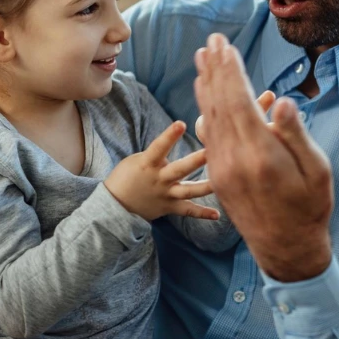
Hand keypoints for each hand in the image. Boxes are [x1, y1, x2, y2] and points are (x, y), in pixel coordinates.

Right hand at [104, 121, 219, 221]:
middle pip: (180, 170)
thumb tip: (176, 144)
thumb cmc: (127, 176)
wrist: (115, 205)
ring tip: (222, 182)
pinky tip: (217, 215)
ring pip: (188, 191)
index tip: (181, 123)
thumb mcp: (137, 160)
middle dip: (196, 161)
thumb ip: (157, 154)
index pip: (158, 147)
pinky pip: (187, 211)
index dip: (169, 136)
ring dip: (206, 187)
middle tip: (212, 152)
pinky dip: (202, 213)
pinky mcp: (169, 207)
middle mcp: (159, 180)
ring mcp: (165, 195)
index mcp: (147, 164)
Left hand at [193, 33, 333, 282]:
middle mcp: (234, 159)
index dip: (231, 72)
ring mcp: (222, 169)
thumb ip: (296, 135)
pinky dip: (204, 111)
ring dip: (204, 86)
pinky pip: (207, 137)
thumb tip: (282, 101)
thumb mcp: (316, 171)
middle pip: (219, 104)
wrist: (286, 249)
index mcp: (260, 154)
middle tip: (212, 42)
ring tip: (201, 60)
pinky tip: (203, 97)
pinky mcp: (218, 177)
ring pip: (208, 118)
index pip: (239, 101)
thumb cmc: (310, 207)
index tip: (226, 46)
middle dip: (215, 70)